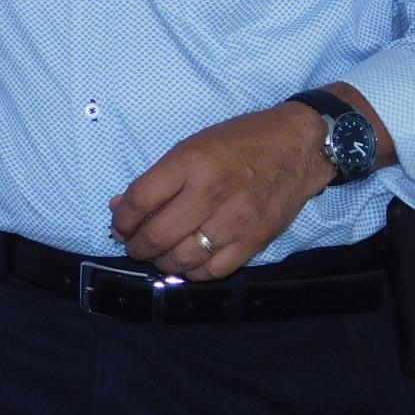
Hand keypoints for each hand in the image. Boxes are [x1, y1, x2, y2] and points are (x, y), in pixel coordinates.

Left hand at [109, 104, 333, 278]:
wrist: (294, 147)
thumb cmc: (237, 142)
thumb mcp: (190, 147)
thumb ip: (156, 179)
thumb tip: (120, 207)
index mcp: (190, 163)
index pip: (140, 199)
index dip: (122, 218)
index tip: (119, 224)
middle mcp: (211, 193)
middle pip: (158, 234)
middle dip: (136, 246)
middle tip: (134, 245)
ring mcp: (235, 220)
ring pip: (182, 258)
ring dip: (161, 262)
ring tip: (157, 255)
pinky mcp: (255, 241)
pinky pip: (214, 270)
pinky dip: (192, 273)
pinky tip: (186, 263)